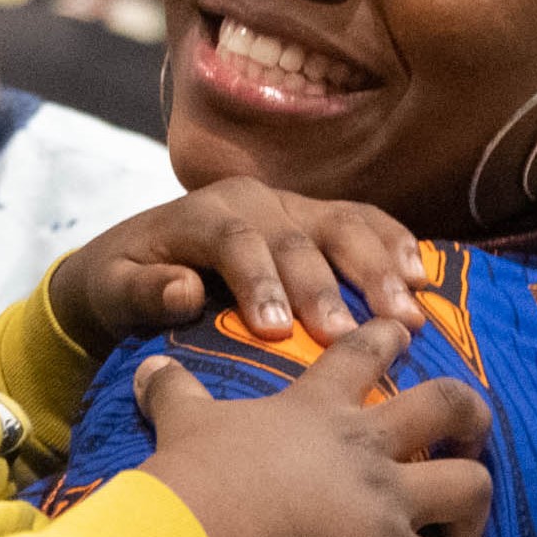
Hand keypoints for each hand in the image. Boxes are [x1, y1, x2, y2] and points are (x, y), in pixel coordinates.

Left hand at [49, 176, 431, 344]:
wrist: (135, 258)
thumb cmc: (122, 282)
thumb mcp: (112, 290)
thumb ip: (144, 291)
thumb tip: (183, 288)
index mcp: (201, 213)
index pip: (236, 241)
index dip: (259, 282)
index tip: (277, 330)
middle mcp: (253, 199)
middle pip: (298, 237)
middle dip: (328, 286)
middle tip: (352, 337)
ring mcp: (291, 205)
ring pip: (342, 225)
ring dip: (378, 268)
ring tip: (406, 311)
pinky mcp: (318, 218)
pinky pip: (364, 221)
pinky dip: (396, 244)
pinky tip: (424, 277)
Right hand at [133, 320, 493, 536]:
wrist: (203, 523)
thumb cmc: (194, 470)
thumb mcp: (182, 420)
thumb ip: (174, 392)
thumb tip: (147, 370)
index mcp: (317, 406)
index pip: (365, 351)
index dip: (389, 336)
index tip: (404, 330)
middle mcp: (365, 444)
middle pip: (448, 404)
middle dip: (471, 415)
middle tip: (470, 431)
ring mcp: (385, 498)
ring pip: (471, 487)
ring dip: (474, 509)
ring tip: (464, 531)